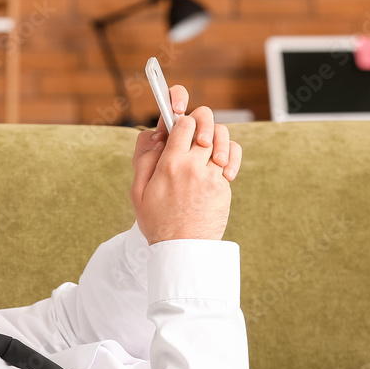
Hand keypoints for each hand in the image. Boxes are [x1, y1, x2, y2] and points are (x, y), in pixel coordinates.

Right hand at [131, 85, 242, 243]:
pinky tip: (220, 163)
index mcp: (169, 164)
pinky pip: (232, 158)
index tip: (179, 126)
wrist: (181, 249)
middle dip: (201, 121)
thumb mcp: (137, 191)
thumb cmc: (157, 221)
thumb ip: (144, 160)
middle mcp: (192, 166)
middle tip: (196, 133)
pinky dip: (229, 154)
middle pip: (205, 123)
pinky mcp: (224, 186)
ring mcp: (211, 175)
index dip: (181, 118)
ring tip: (208, 148)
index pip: (183, 122)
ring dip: (216, 137)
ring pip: (222, 137)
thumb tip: (156, 137)